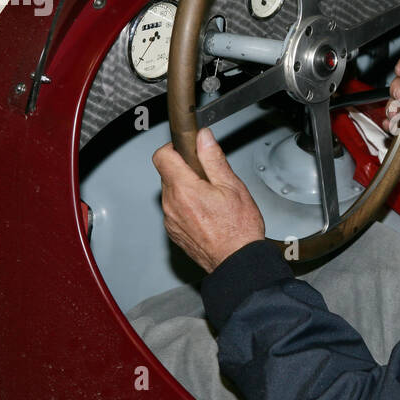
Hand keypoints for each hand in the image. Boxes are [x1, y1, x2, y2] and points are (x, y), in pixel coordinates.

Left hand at [153, 128, 264, 272]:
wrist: (237, 262)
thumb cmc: (238, 229)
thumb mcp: (232, 186)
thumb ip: (213, 158)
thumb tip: (203, 137)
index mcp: (184, 189)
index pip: (162, 155)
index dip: (174, 148)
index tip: (188, 150)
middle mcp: (171, 204)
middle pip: (167, 173)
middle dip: (185, 169)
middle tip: (209, 177)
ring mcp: (170, 219)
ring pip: (171, 192)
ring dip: (186, 188)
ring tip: (211, 198)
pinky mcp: (173, 231)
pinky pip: (174, 210)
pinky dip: (186, 206)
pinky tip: (207, 213)